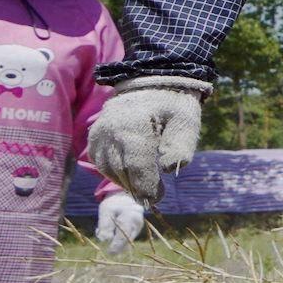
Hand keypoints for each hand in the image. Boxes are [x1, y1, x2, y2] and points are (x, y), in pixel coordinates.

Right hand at [89, 82, 203, 201]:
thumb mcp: (187, 122)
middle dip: (137, 188)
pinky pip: (100, 161)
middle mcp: (111, 130)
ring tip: (143, 189)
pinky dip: (113, 172)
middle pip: (121, 170)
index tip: (156, 200)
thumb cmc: (173, 104)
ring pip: (108, 168)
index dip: (145, 186)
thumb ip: (180, 146)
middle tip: (153, 200)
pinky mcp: (94, 136)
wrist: (150, 83)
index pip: (136, 164)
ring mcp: (99, 133)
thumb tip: (167, 170)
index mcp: (134, 126)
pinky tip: (129, 177)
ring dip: (125, 182)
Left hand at [91, 187, 148, 249]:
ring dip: (117, 243)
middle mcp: (137, 223)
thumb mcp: (105, 211)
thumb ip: (104, 225)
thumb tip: (104, 240)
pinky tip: (112, 234)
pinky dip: (120, 241)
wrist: (124, 199)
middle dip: (117, 247)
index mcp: (131, 216)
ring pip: (128, 241)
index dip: (117, 245)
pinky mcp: (136, 231)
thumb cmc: (113, 205)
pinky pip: (128, 239)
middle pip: (128, 240)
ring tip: (106, 233)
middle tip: (108, 250)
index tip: (110, 253)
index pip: (124, 235)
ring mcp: (138, 227)